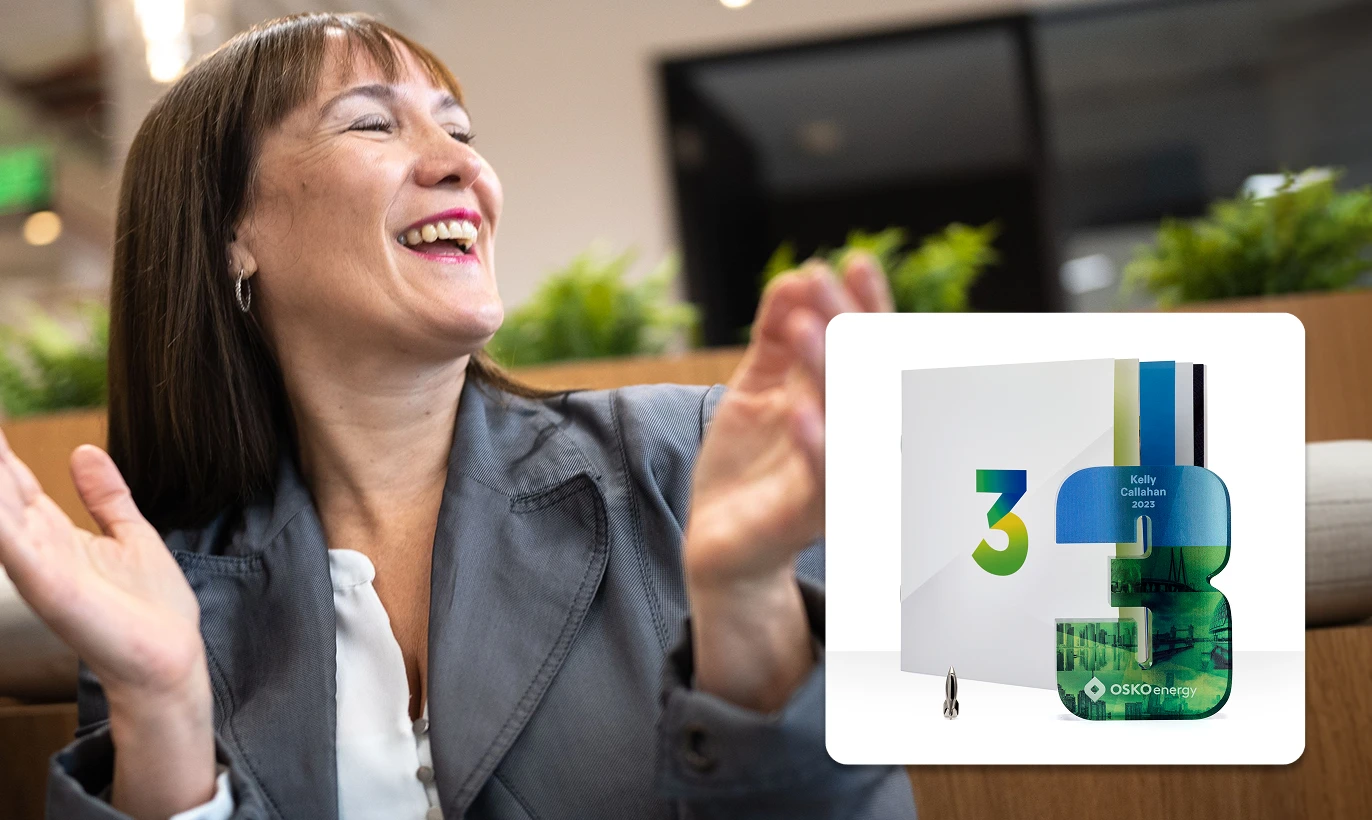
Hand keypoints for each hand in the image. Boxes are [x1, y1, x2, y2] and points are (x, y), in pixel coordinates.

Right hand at [0, 432, 214, 818]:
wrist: (169, 660)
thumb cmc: (151, 609)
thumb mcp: (131, 535)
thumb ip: (106, 496)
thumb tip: (84, 451)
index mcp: (55, 535)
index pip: (15, 482)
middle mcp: (37, 548)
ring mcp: (38, 566)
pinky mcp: (49, 584)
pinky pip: (12, 542)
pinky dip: (0, 516)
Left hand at [684, 254, 892, 710]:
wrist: (718, 544)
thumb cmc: (748, 465)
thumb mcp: (755, 388)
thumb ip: (772, 336)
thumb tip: (792, 276)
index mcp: (843, 402)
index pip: (867, 347)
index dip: (865, 305)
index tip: (853, 260)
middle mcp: (853, 436)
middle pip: (863, 372)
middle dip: (845, 325)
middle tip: (820, 280)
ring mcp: (837, 476)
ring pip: (848, 419)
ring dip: (830, 372)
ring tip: (804, 325)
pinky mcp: (810, 516)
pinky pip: (823, 480)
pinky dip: (815, 444)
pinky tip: (798, 410)